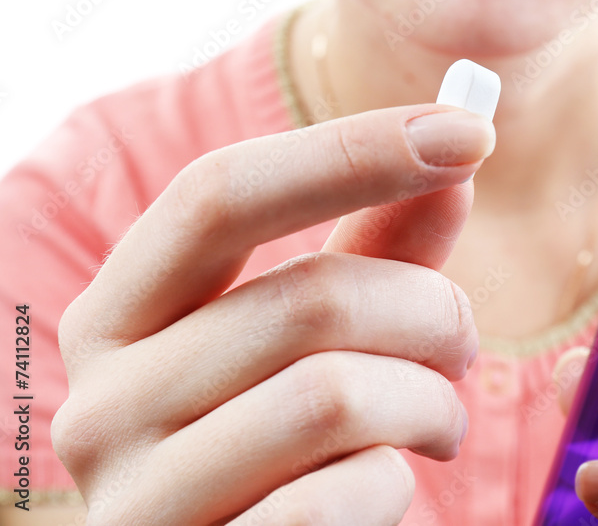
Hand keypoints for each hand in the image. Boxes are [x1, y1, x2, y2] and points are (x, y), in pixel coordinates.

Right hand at [52, 105, 495, 524]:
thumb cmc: (284, 446)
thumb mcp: (319, 335)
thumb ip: (376, 248)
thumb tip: (454, 152)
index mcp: (120, 314)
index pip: (218, 193)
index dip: (353, 151)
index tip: (471, 132)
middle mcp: (102, 401)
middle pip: (307, 298)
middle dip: (431, 313)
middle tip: (463, 345)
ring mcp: (139, 499)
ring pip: (334, 397)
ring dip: (430, 403)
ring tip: (438, 422)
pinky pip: (339, 498)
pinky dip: (394, 484)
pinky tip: (386, 486)